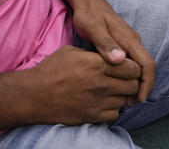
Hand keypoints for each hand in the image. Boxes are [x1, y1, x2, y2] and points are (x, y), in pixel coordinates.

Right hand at [26, 45, 140, 124]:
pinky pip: (115, 113)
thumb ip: (94, 53)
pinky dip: (113, 107)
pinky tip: (104, 100)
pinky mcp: (93, 116)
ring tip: (114, 89)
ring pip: (126, 100)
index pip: (132, 68)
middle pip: (133, 85)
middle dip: (131, 80)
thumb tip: (110, 55)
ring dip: (123, 94)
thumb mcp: (71, 51)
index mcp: (96, 65)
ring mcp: (98, 102)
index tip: (128, 66)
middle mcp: (101, 84)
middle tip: (124, 78)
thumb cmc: (52, 70)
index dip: (133, 66)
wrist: (35, 94)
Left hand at [71, 0, 155, 102]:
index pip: (147, 65)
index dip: (146, 84)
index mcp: (129, 39)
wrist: (85, 0)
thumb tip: (121, 60)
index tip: (138, 99)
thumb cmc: (87, 14)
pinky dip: (128, 76)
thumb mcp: (93, 28)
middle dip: (141, 87)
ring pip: (138, 67)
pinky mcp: (121, 44)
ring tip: (123, 98)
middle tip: (129, 104)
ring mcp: (128, 43)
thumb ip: (106, 43)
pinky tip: (117, 84)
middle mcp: (133, 42)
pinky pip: (130, 63)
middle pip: (145, 69)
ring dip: (135, 83)